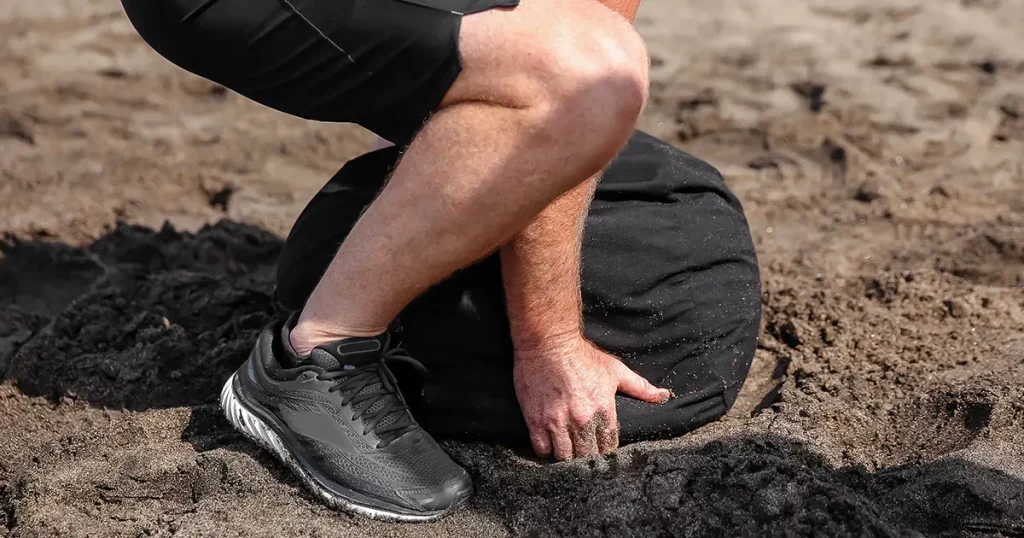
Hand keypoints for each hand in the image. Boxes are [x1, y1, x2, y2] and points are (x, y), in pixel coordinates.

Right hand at [512, 334, 671, 459]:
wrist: (549, 342)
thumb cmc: (582, 356)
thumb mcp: (615, 370)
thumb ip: (640, 387)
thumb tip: (663, 395)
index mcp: (603, 410)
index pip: (609, 446)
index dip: (607, 451)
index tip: (603, 451)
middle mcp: (581, 420)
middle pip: (587, 456)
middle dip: (588, 458)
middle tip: (585, 455)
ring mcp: (557, 422)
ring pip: (564, 457)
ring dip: (567, 457)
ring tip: (568, 452)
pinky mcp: (536, 420)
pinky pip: (542, 449)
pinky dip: (546, 451)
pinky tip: (550, 444)